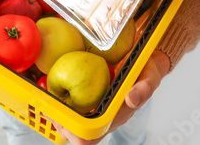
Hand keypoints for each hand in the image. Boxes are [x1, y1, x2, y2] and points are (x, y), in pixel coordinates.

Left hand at [50, 50, 169, 143]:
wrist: (148, 62)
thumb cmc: (147, 71)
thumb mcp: (150, 76)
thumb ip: (145, 88)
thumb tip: (131, 99)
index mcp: (115, 117)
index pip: (89, 139)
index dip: (72, 135)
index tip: (60, 118)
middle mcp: (103, 117)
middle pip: (75, 135)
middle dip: (59, 123)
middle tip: (49, 107)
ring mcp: (97, 107)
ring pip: (72, 121)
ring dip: (58, 113)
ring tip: (49, 99)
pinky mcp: (92, 96)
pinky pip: (73, 105)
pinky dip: (61, 99)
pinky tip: (54, 88)